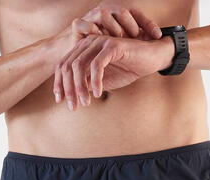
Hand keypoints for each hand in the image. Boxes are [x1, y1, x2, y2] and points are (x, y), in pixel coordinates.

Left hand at [54, 34, 172, 108]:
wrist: (150, 59)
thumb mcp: (103, 80)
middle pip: (68, 65)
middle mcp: (89, 43)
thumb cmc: (127, 69)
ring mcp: (100, 42)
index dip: (59, 83)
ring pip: (80, 65)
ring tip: (85, 103)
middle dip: (68, 89)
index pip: (64, 65)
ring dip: (80, 87)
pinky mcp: (112, 46)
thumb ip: (87, 84)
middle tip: (72, 107)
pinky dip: (95, 81)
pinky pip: (98, 64)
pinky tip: (98, 93)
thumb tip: (72, 94)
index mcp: (84, 49)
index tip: (59, 101)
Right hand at [69, 5, 162, 42]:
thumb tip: (160, 42)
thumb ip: (138, 42)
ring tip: (119, 42)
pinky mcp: (78, 26)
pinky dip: (93, 32)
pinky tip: (100, 43)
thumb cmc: (104, 51)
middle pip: (122, 12)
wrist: (77, 52)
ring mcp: (92, 16)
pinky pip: (86, 25)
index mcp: (120, 15)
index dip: (147, 24)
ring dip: (113, 29)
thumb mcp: (124, 46)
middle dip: (130, 26)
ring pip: (104, 15)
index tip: (158, 35)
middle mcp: (107, 11)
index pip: (137, 15)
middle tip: (135, 39)